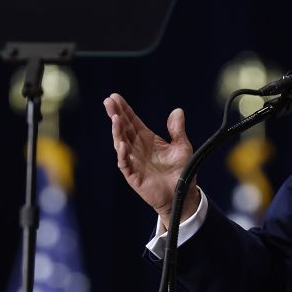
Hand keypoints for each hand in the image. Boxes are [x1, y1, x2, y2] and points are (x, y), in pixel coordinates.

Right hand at [105, 93, 199, 222]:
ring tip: (115, 119)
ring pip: (121, 144)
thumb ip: (178, 130)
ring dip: (117, 132)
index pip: (132, 121)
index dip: (124, 109)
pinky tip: (122, 145)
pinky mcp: (134, 176)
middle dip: (116, 115)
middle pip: (123, 129)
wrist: (182, 194)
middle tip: (108, 102)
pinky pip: (125, 164)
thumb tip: (177, 111)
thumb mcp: (182, 147)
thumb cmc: (182, 171)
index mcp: (146, 139)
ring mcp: (133, 162)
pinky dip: (123, 155)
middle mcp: (137, 148)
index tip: (115, 97)